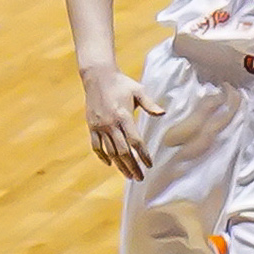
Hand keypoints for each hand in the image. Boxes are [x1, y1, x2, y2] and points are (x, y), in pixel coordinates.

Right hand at [81, 59, 158, 174]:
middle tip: (140, 177)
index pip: (135, 141)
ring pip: (110, 151)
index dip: (142, 155)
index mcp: (123, 116)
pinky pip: (96, 146)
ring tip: (128, 176)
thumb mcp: (138, 90)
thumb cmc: (121, 83)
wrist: (97, 76)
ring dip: (119, 165)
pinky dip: (102, 156)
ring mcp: (99, 126)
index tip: (149, 165)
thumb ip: (149, 104)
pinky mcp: (91, 126)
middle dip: (132, 166)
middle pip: (122, 151)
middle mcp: (110, 124)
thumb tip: (163, 113)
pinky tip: (110, 164)